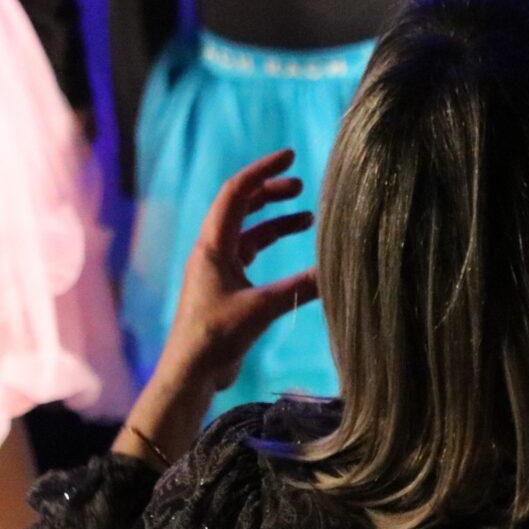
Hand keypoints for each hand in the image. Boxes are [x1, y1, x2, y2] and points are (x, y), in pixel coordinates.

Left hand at [158, 148, 319, 389]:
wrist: (191, 373)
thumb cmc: (216, 337)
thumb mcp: (261, 308)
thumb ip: (299, 288)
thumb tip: (337, 272)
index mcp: (212, 246)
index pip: (236, 193)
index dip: (262, 171)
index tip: (289, 156)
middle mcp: (213, 251)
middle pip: (242, 207)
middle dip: (271, 192)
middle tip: (301, 185)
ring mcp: (219, 270)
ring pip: (249, 233)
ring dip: (276, 222)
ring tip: (309, 219)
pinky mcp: (228, 289)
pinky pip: (252, 256)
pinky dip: (273, 248)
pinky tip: (295, 254)